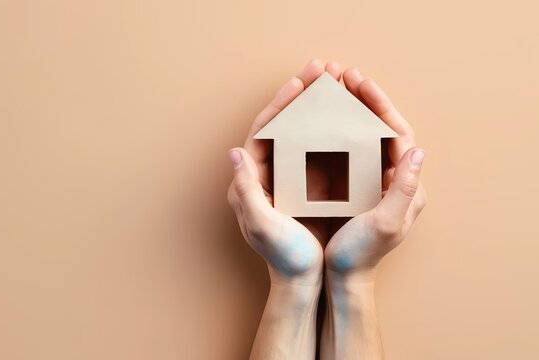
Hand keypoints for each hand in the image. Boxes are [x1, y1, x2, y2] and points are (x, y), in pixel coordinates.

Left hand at [227, 59, 345, 285]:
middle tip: (322, 70)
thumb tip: (234, 152)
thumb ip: (246, 189)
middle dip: (301, 96)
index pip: (263, 131)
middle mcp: (267, 174)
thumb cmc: (283, 257)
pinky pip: (317, 150)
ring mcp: (288, 178)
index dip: (280, 104)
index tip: (299, 82)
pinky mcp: (307, 186)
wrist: (303, 282)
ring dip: (317, 109)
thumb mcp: (262, 225)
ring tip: (336, 86)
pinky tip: (347, 117)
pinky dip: (330, 131)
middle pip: (283, 125)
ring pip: (301, 133)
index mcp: (251, 180)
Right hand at [323, 68, 426, 276]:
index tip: (359, 82)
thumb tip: (418, 151)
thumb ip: (405, 188)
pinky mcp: (358, 189)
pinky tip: (324, 122)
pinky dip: (339, 132)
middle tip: (345, 77)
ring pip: (367, 136)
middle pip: (383, 128)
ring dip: (352, 112)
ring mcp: (375, 184)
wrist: (341, 278)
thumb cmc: (361, 254)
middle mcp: (395, 181)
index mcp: (406, 186)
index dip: (380, 105)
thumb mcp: (386, 223)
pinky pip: (352, 151)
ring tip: (336, 91)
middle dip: (366, 100)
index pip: (398, 133)